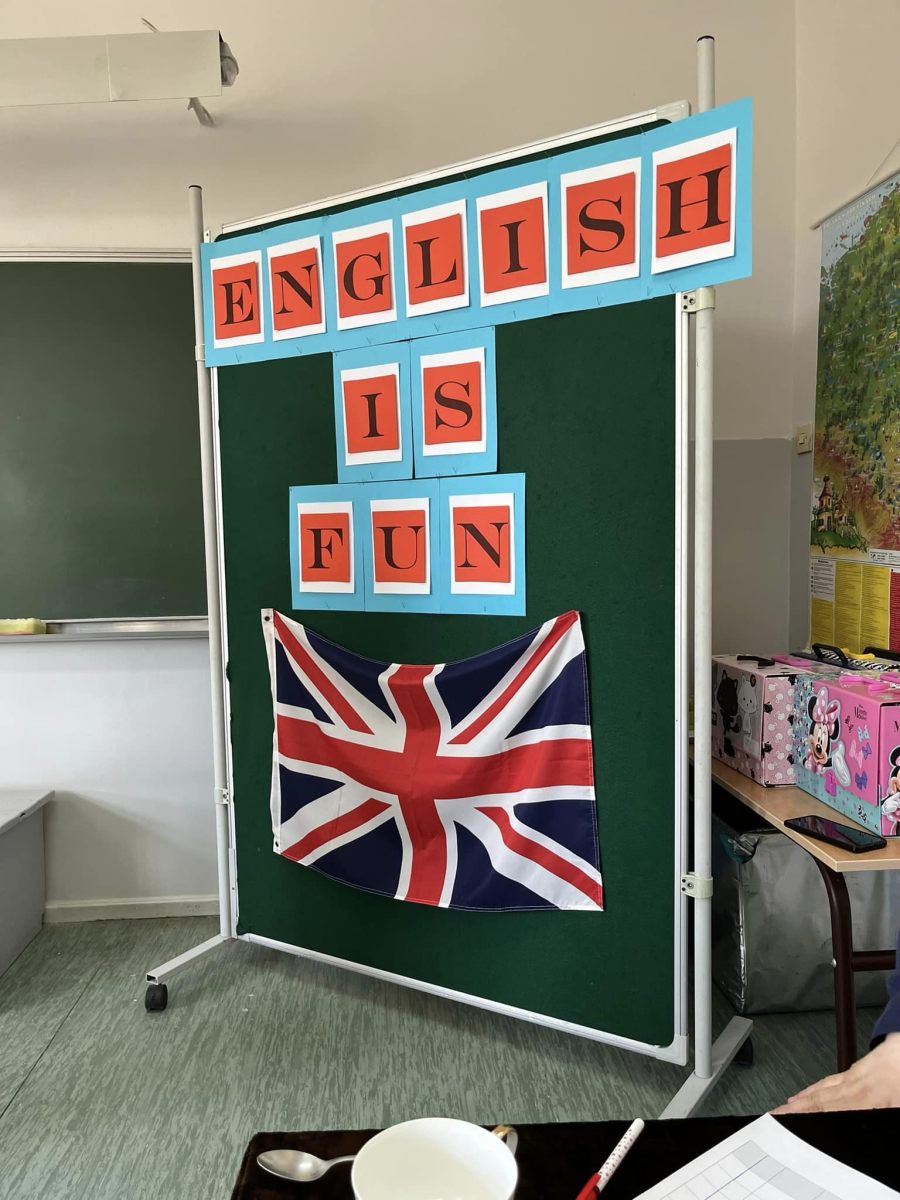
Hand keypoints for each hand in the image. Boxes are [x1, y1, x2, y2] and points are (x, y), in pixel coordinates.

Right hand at [773, 1034, 899, 1112]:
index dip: (808, 1117)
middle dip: (797, 1109)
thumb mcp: (899, 1105)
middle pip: (822, 1100)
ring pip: (823, 1088)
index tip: (790, 1123)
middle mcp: (859, 1085)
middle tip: (777, 1116)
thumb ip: (879, 1117)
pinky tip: (808, 1092)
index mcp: (870, 1097)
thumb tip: (863, 1133)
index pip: (831, 1110)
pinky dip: (815, 1087)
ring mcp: (857, 1075)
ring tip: (786, 1107)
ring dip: (802, 1099)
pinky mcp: (859, 1069)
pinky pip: (830, 1080)